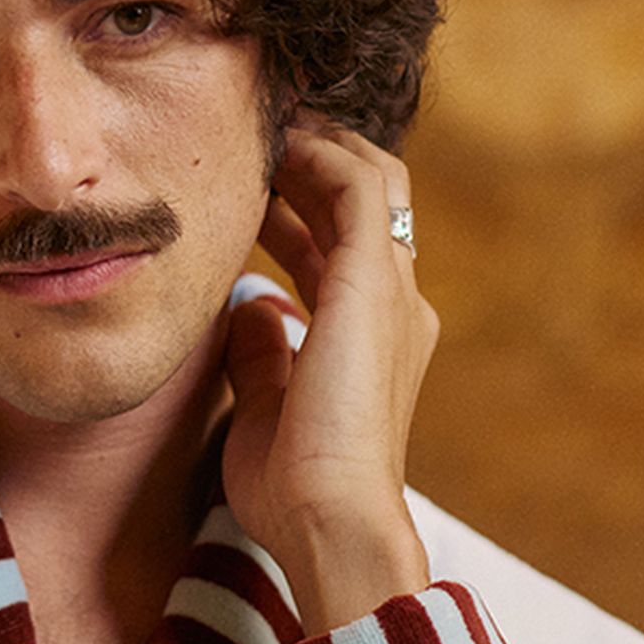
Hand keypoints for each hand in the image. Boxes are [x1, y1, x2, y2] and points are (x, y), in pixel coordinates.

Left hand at [218, 122, 435, 636]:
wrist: (332, 522)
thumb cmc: (296, 493)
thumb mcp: (265, 411)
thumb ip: (261, 355)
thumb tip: (247, 306)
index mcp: (374, 342)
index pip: (343, 251)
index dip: (298, 210)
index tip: (249, 189)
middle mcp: (395, 308)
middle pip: (365, 203)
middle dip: (313, 161)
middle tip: (255, 135)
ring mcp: (392, 293)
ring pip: (369, 180)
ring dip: (316, 145)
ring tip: (264, 121)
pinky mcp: (375, 283)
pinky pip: (356, 186)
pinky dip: (318, 156)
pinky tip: (274, 145)